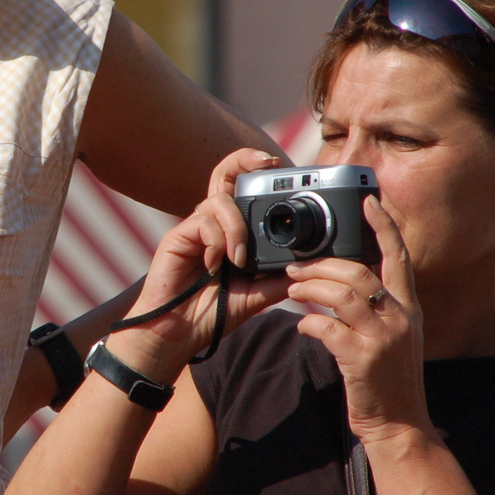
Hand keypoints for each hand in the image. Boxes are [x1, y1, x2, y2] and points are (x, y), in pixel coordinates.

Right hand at [108, 148, 291, 376]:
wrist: (179, 334)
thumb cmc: (214, 312)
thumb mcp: (258, 294)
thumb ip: (280, 276)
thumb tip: (315, 265)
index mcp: (232, 231)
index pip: (243, 188)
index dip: (257, 169)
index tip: (279, 165)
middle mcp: (214, 223)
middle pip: (224, 173)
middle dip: (245, 160)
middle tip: (269, 163)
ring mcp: (195, 228)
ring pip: (220, 201)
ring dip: (236, 229)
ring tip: (239, 261)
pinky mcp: (179, 236)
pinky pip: (203, 223)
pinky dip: (216, 243)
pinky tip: (215, 266)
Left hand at [286, 196, 433, 445]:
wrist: (398, 425)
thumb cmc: (388, 380)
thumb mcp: (394, 338)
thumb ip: (375, 310)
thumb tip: (341, 284)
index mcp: (409, 308)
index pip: (398, 256)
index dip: (383, 226)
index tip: (367, 201)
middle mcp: (400, 318)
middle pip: (359, 271)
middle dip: (322, 264)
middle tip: (295, 268)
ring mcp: (383, 338)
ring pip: (341, 294)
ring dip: (310, 288)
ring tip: (292, 290)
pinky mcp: (363, 359)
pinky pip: (327, 327)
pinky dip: (309, 322)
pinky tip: (302, 326)